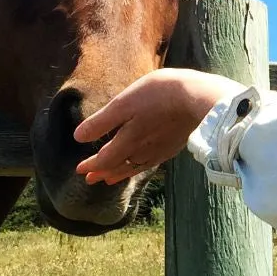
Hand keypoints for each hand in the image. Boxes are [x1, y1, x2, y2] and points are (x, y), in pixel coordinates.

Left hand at [74, 68, 242, 184]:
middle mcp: (143, 151)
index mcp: (128, 142)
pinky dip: (139, 167)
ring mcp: (160, 150)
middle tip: (91, 180)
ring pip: (135, 167)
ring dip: (121, 173)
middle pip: (119, 166)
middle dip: (103, 172)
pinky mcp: (174, 146)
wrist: (198, 98)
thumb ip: (101, 122)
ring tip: (111, 178)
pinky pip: (150, 162)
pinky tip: (141, 163)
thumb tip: (78, 138)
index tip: (80, 171)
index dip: (91, 165)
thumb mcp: (124, 104)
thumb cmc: (158, 96)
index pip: (105, 159)